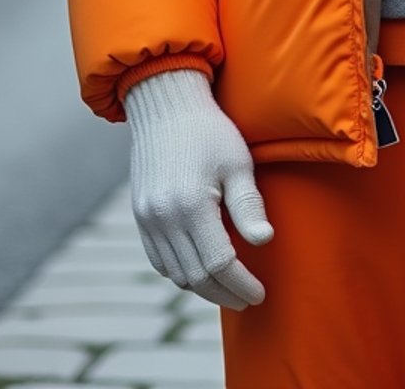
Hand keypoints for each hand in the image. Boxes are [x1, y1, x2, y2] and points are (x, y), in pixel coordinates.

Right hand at [125, 69, 272, 309]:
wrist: (166, 105)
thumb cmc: (209, 130)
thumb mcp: (237, 162)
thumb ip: (248, 206)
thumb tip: (264, 241)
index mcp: (190, 205)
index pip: (219, 263)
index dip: (242, 283)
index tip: (260, 292)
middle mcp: (163, 218)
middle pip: (196, 276)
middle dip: (224, 293)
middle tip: (248, 298)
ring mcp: (147, 219)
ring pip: (175, 273)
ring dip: (202, 287)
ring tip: (228, 288)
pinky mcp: (140, 215)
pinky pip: (159, 259)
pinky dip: (180, 272)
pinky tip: (200, 270)